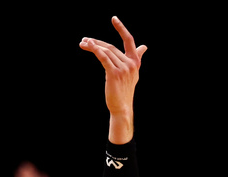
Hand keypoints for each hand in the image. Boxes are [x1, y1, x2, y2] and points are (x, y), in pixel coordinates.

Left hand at [80, 17, 145, 142]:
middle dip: (96, 42)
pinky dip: (95, 50)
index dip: (121, 28)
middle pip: (110, 47)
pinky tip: (88, 46)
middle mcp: (131, 63)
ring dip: (92, 46)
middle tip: (84, 40)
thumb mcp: (133, 72)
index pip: (129, 40)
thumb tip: (144, 46)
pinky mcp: (114, 74)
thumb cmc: (125, 90)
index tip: (114, 19)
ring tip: (82, 44)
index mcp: (135, 61)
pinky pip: (104, 58)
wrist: (122, 107)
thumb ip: (137, 57)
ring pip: (105, 52)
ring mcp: (123, 68)